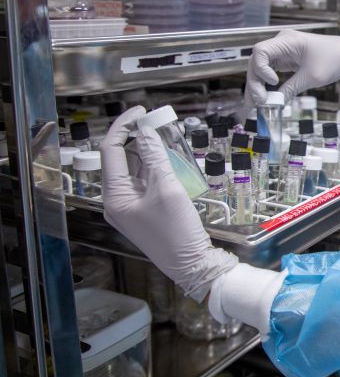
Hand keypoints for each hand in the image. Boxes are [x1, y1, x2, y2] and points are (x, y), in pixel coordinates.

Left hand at [100, 106, 236, 301]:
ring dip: (148, 152)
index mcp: (115, 196)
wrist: (191, 264)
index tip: (141, 112)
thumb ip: (155, 157)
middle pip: (121, 158)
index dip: (124, 126)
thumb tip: (146, 131)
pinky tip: (170, 159)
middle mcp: (117, 200)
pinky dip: (155, 167)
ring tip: (167, 138)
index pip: (110, 151)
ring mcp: (130, 205)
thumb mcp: (168, 189)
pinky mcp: (144, 209)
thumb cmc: (177, 232)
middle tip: (159, 123)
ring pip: (134, 168)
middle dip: (138, 138)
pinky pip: (145, 181)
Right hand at [245, 30, 339, 106]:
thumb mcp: (312, 77)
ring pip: (260, 67)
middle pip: (256, 61)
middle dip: (254, 82)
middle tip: (257, 102)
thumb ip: (290, 89)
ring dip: (257, 85)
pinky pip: (269, 70)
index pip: (260, 51)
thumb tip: (273, 103)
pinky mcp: (286, 59)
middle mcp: (281, 43)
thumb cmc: (335, 59)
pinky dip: (266, 84)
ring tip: (255, 105)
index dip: (261, 69)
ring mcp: (282, 50)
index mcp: (287, 40)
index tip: (273, 82)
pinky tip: (264, 97)